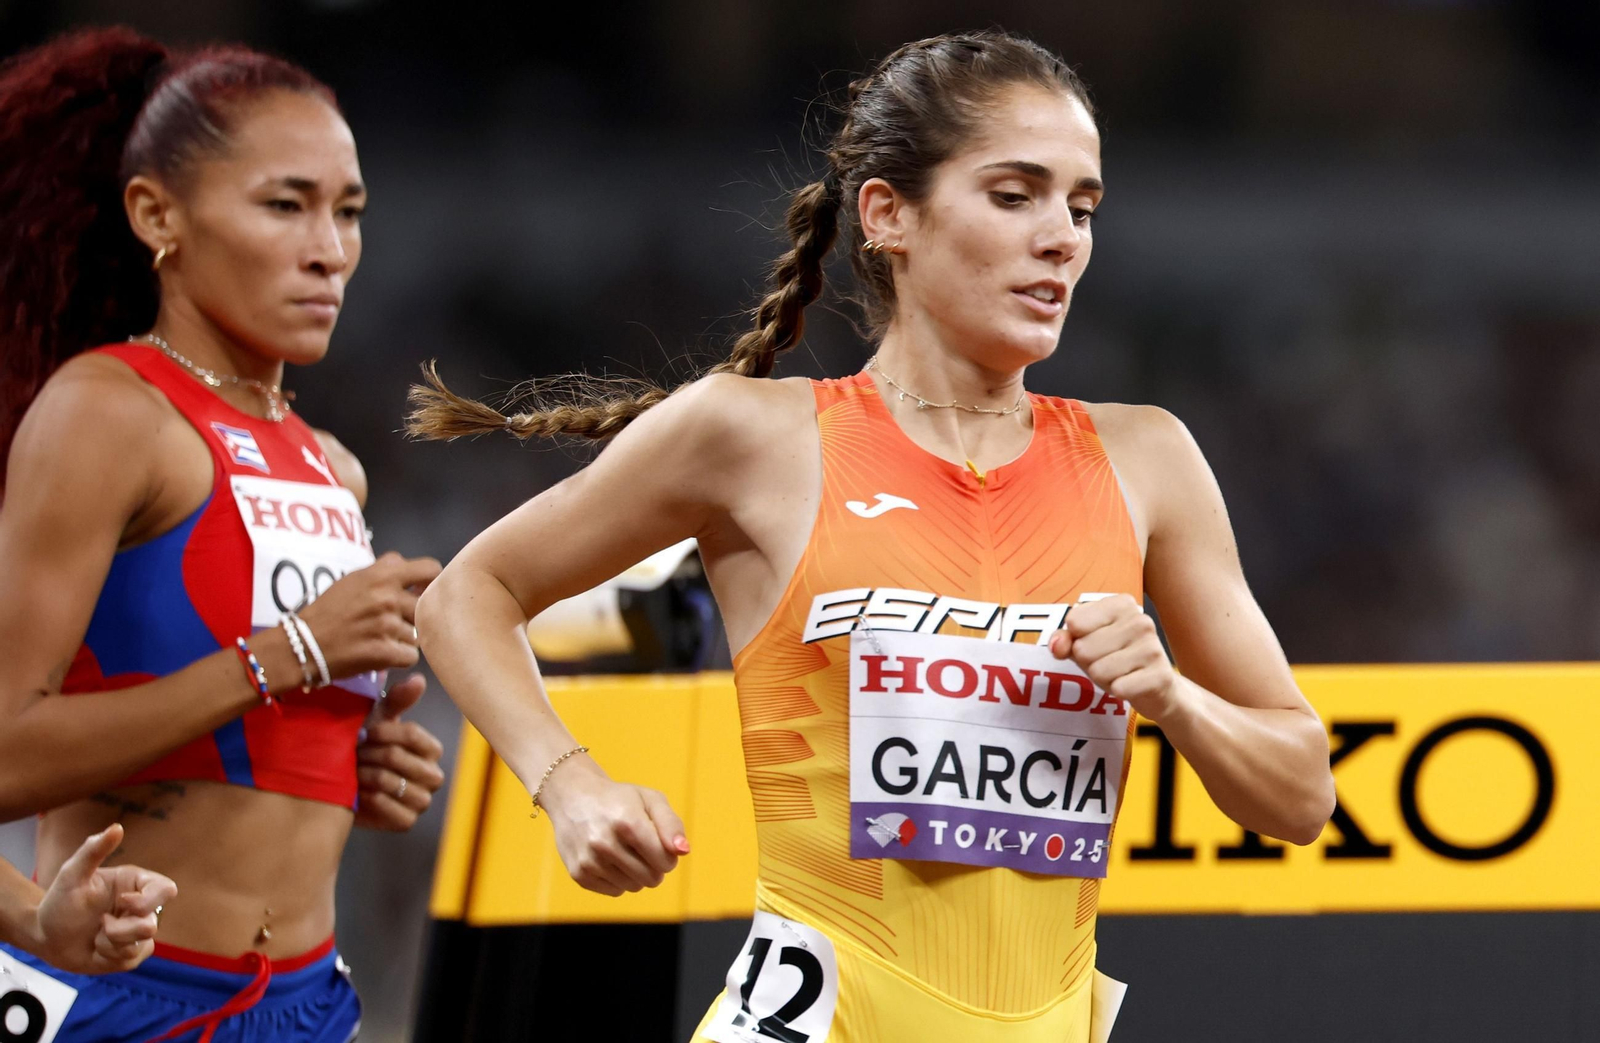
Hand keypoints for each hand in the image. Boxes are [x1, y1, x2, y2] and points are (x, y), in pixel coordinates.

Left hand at [34, 824, 175, 973]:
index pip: (166, 890)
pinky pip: (132, 959)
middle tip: (100, 925)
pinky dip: (109, 956)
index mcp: (136, 884)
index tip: (122, 903)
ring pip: (141, 944)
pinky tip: (97, 948)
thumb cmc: (59, 902)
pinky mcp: (131, 953)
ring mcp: (138, 932)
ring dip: (110, 943)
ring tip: (95, 936)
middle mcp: (142, 908)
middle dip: (120, 929)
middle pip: (152, 923)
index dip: (148, 900)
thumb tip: (117, 828)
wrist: (45, 936)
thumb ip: (94, 850)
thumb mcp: (72, 874)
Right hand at [299, 551, 441, 679]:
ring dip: (403, 639)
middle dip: (412, 617)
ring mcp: (387, 625)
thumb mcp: (353, 579)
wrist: (302, 645)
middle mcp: (387, 598)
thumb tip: (405, 563)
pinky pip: (410, 656)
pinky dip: (398, 658)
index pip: (429, 570)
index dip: (431, 582)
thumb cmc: (328, 611)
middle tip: (391, 624)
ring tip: (379, 639)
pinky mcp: (385, 652)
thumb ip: (383, 569)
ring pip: (417, 634)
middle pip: (425, 608)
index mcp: (382, 576)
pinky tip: (380, 654)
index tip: (423, 591)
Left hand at [355, 673, 445, 831]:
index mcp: (431, 749)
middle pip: (398, 758)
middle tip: (354, 753)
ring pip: (392, 783)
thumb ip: (398, 700)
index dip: (385, 732)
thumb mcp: (377, 720)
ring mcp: (422, 800)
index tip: (365, 731)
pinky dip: (369, 799)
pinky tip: (358, 792)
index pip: (413, 735)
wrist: (341, 785)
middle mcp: (433, 775)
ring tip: (353, 771)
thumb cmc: (363, 747)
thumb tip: (419, 678)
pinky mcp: (407, 821)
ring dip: (366, 775)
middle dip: (369, 754)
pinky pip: (389, 808)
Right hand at [539, 756, 690, 896]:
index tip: (660, 843)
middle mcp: (605, 843)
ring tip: (624, 850)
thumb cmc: (619, 799)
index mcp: (627, 822)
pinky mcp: (579, 874)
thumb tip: (683, 851)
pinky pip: (615, 891)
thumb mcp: (650, 800)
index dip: (668, 855)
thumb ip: (671, 825)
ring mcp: (589, 860)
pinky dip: (618, 878)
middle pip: (652, 878)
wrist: (573, 797)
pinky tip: (609, 858)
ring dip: (636, 873)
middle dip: (654, 866)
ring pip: (634, 886)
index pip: (665, 861)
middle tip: (643, 847)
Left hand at [1049, 594, 1183, 721]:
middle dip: (1089, 663)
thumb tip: (1056, 645)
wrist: (1158, 686)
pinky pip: (1117, 688)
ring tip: (1121, 673)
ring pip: (1098, 670)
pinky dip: (1118, 691)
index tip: (1095, 641)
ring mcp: (1152, 647)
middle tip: (1110, 662)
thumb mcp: (1086, 644)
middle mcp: (1140, 620)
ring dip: (1103, 679)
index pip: (1074, 622)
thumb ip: (1065, 640)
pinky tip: (1132, 684)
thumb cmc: (1118, 658)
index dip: (1076, 640)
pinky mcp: (1159, 676)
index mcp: (1121, 604)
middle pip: (1083, 649)